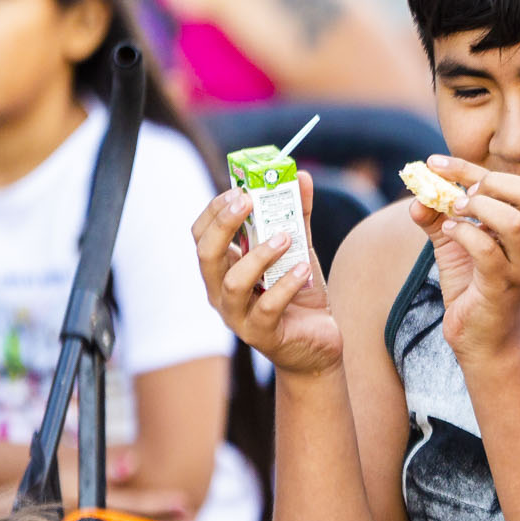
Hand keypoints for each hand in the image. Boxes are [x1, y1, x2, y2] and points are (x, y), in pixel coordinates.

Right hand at [194, 175, 340, 376]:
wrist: (318, 343)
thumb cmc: (300, 294)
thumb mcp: (299, 251)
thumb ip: (299, 216)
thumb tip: (303, 177)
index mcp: (224, 267)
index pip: (202, 235)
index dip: (215, 210)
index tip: (240, 188)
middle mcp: (222, 291)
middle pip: (206, 255)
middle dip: (223, 224)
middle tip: (247, 200)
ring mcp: (237, 315)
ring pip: (232, 282)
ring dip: (258, 255)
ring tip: (286, 238)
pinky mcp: (261, 334)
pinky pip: (266, 307)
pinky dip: (285, 285)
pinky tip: (302, 269)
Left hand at [412, 157, 519, 367]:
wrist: (484, 342)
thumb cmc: (473, 290)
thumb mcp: (453, 247)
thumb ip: (437, 219)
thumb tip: (416, 198)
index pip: (510, 182)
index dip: (469, 168)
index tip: (434, 163)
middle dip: (486, 182)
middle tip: (456, 195)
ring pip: (514, 221)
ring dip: (478, 209)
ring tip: (453, 213)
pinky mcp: (504, 287)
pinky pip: (488, 252)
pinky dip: (464, 235)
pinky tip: (448, 234)